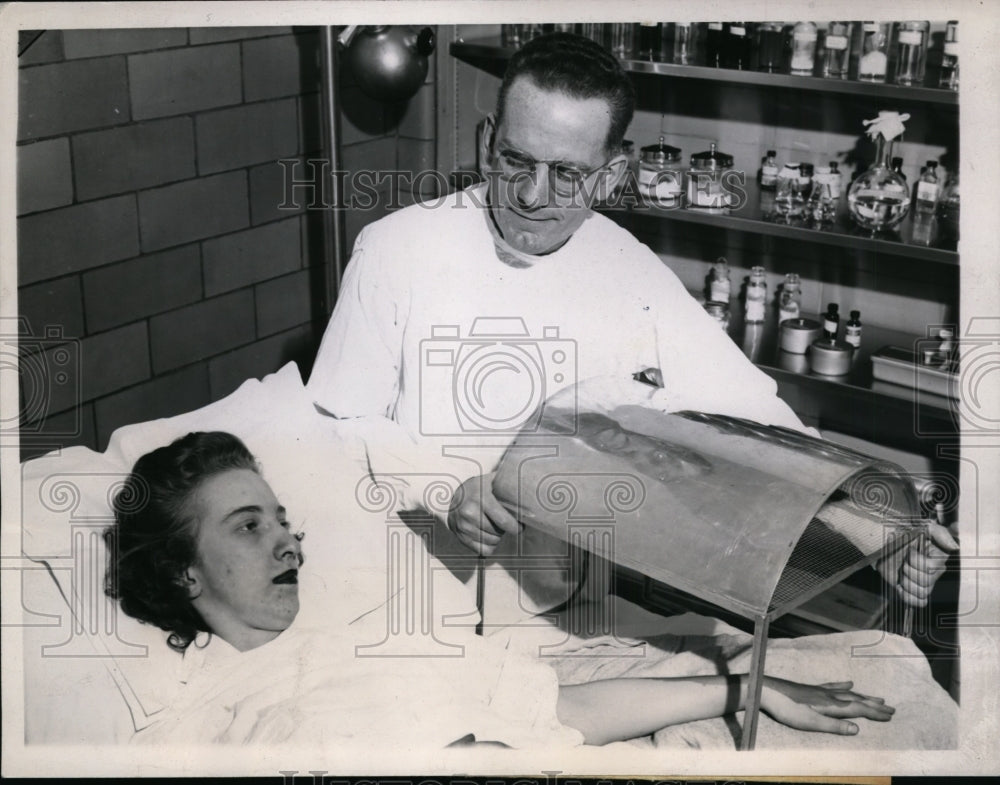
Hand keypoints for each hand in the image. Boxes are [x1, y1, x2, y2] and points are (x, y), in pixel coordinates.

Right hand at [447, 472, 521, 555]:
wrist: (454, 495)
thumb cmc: (479, 488)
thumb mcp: (492, 481)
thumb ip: (508, 485)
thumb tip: (529, 491)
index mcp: (481, 498)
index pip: (503, 521)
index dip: (516, 527)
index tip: (520, 526)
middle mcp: (470, 512)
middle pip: (497, 532)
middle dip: (506, 530)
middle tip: (506, 523)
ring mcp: (463, 525)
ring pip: (491, 542)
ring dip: (497, 537)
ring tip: (495, 526)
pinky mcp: (460, 535)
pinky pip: (482, 550)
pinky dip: (489, 546)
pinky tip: (488, 535)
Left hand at [760, 677, 894, 734]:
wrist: (767, 691)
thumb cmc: (787, 710)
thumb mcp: (811, 723)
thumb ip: (834, 726)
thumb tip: (858, 729)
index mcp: (831, 705)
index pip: (858, 710)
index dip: (875, 713)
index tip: (890, 716)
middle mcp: (829, 696)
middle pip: (857, 700)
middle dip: (875, 705)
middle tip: (892, 708)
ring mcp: (820, 691)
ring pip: (848, 693)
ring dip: (864, 696)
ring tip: (878, 697)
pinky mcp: (811, 689)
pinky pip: (833, 686)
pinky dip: (843, 685)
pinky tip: (848, 682)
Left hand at [876, 521, 958, 607]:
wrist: (881, 548)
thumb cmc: (900, 537)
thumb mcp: (920, 528)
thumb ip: (939, 533)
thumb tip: (954, 546)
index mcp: (938, 558)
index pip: (932, 567)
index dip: (916, 560)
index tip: (909, 551)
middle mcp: (935, 572)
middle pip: (926, 581)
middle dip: (908, 571)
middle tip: (902, 563)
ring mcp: (925, 583)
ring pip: (923, 593)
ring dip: (906, 583)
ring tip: (901, 574)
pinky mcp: (915, 591)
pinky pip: (919, 603)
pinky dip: (908, 597)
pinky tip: (900, 587)